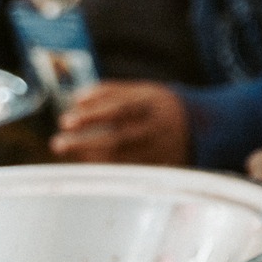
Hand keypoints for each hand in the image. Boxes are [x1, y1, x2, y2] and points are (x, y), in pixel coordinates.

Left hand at [52, 81, 190, 164]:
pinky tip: (87, 161)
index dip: (91, 116)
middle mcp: (156, 129)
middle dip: (84, 143)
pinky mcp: (160, 168)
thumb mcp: (143, 90)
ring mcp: (159, 151)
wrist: (203, 126)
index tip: (65, 121)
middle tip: (58, 143)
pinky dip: (104, 167)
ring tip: (68, 149)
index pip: (118, 110)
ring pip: (120, 159)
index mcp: (153, 105)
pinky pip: (127, 171)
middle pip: (117, 140)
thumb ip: (111, 91)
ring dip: (90, 157)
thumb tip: (77, 100)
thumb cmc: (160, 105)